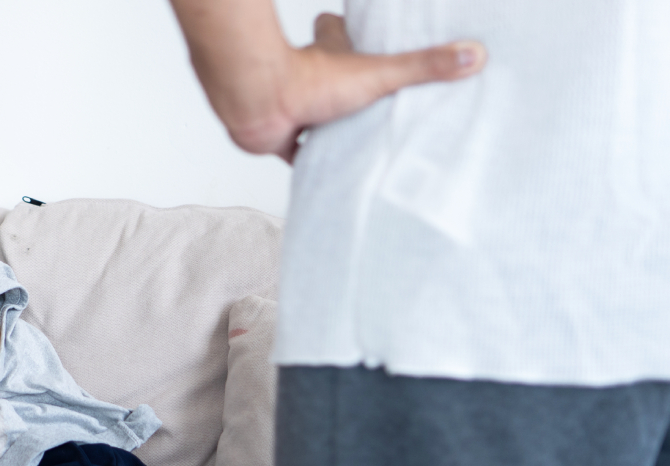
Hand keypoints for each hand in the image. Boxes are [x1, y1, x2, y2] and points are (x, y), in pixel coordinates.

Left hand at [243, 14, 485, 160]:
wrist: (260, 104)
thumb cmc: (309, 80)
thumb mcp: (379, 72)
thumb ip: (424, 66)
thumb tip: (474, 55)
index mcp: (331, 55)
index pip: (334, 28)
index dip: (346, 28)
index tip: (363, 32)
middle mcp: (310, 78)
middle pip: (327, 75)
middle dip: (347, 86)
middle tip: (373, 99)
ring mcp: (295, 107)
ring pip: (314, 114)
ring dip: (331, 125)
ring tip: (360, 138)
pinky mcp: (283, 136)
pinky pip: (298, 151)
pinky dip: (310, 160)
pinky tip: (326, 170)